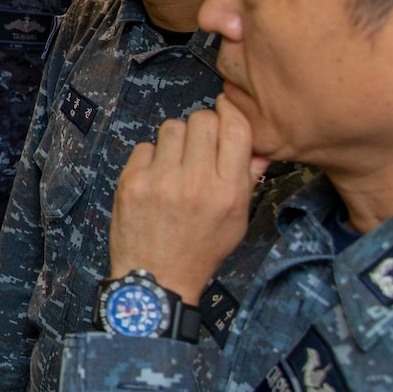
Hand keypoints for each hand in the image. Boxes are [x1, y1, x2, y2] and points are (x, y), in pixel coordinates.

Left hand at [107, 95, 269, 302]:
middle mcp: (196, 181)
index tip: (223, 112)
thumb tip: (260, 147)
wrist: (157, 279)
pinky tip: (155, 177)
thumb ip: (248, 180)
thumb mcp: (237, 221)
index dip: (229, 113)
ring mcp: (161, 180)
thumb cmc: (201, 249)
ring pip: (171, 127)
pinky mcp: (132, 182)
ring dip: (176, 139)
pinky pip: (145, 146)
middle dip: (202, 126)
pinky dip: (151, 157)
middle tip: (198, 145)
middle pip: (202, 119)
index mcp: (228, 191)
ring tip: (176, 163)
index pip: (235, 128)